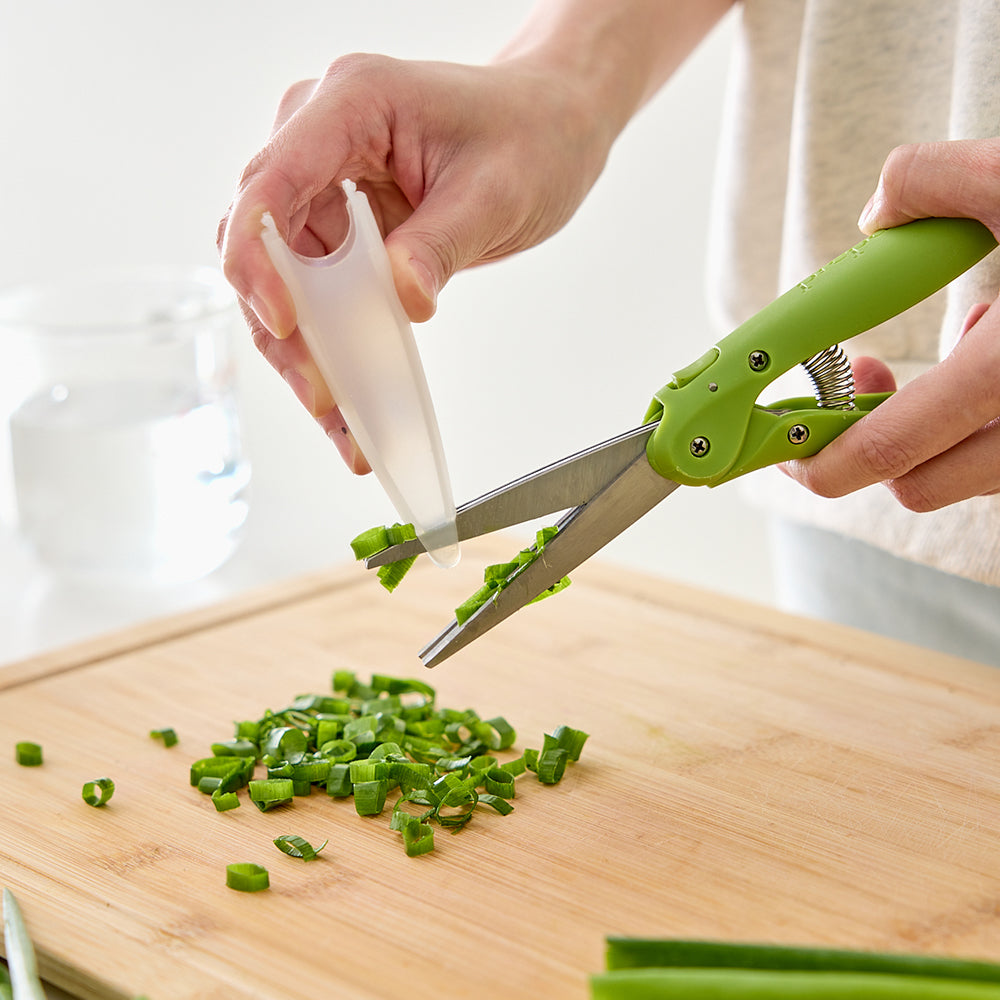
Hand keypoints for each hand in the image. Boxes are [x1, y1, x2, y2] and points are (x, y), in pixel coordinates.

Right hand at [218, 53, 616, 472]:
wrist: (548, 128)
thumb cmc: (528, 137)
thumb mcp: (494, 194)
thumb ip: (439, 245)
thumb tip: (403, 302)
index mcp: (350, 104)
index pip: (271, 182)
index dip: (259, 256)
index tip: (285, 321)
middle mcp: (319, 138)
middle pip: (262, 240)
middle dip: (281, 325)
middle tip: (321, 395)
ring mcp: (324, 183)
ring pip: (280, 277)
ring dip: (301, 349)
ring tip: (338, 419)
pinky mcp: (338, 222)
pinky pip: (315, 289)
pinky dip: (327, 343)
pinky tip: (348, 398)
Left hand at [781, 137, 999, 510]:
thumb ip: (933, 181)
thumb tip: (876, 216)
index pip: (886, 452)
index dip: (818, 463)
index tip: (783, 450)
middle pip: (914, 483)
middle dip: (874, 443)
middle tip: (868, 376)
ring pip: (961, 474)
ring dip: (934, 427)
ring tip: (967, 342)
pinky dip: (984, 420)